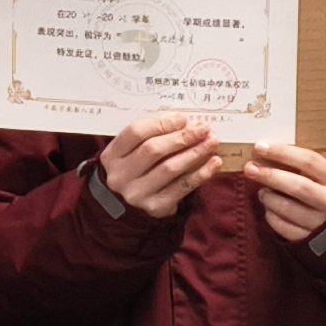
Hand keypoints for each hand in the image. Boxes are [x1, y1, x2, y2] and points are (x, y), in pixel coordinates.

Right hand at [95, 113, 218, 220]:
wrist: (124, 205)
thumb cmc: (133, 169)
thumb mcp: (130, 151)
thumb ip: (151, 136)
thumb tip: (184, 123)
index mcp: (112, 155)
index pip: (136, 132)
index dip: (162, 123)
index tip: (183, 118)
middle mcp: (121, 175)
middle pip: (154, 150)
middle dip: (182, 137)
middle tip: (203, 128)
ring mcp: (137, 193)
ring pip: (170, 168)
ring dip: (195, 153)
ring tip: (211, 142)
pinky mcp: (155, 207)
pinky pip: (182, 187)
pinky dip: (201, 174)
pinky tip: (213, 163)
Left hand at [244, 142, 325, 242]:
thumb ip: (309, 167)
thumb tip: (271, 152)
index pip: (309, 161)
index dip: (282, 152)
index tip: (260, 147)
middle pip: (296, 185)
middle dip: (269, 175)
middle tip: (250, 168)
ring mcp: (322, 223)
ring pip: (287, 208)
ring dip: (268, 197)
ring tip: (262, 191)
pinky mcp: (311, 241)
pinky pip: (283, 227)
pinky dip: (271, 216)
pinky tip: (270, 209)